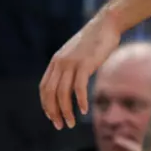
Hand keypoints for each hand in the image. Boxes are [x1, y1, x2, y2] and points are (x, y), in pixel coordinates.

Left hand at [40, 12, 121, 127]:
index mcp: (56, 62)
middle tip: (60, 125)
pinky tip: (84, 110)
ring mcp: (72, 63)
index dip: (46, 104)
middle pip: (50, 93)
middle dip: (53, 111)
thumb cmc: (95, 41)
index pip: (44, 88)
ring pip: (62, 93)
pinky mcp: (85, 64)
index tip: (52, 117)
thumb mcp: (77, 55)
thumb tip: (71, 84)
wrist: (106, 25)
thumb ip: (70, 68)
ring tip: (71, 123)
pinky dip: (80, 101)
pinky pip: (79, 87)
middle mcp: (60, 63)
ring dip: (66, 111)